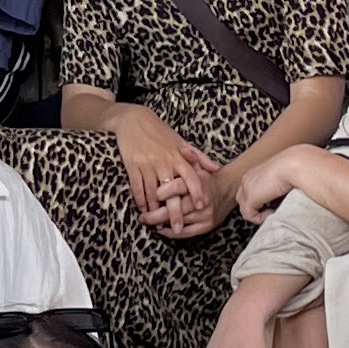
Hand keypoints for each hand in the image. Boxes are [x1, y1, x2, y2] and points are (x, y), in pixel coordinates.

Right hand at [114, 108, 216, 237]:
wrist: (133, 119)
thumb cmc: (159, 131)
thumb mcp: (181, 141)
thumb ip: (198, 157)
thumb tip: (216, 169)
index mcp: (178, 156)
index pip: (191, 177)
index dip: (197, 193)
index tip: (202, 207)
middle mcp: (164, 162)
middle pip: (172, 192)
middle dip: (175, 212)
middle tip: (178, 228)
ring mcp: (147, 165)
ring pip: (153, 193)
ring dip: (155, 210)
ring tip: (158, 224)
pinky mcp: (132, 166)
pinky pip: (137, 187)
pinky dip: (140, 200)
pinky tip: (143, 209)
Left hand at [232, 144, 304, 217]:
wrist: (294, 165)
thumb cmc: (293, 169)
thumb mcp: (281, 178)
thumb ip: (274, 188)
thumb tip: (276, 201)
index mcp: (254, 173)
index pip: (248, 191)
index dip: (259, 201)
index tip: (274, 203)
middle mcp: (247, 179)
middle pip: (243, 200)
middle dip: (255, 208)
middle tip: (271, 209)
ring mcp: (246, 188)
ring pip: (245, 209)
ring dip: (258, 214)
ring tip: (273, 211)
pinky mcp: (250, 197)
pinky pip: (249, 215)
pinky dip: (260, 218)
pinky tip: (273, 212)